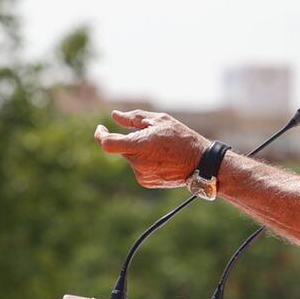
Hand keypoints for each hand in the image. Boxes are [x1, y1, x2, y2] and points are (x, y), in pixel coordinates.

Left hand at [93, 110, 208, 189]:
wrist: (199, 163)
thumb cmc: (181, 138)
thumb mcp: (160, 120)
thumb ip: (134, 118)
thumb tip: (115, 116)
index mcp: (139, 145)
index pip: (107, 144)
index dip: (100, 135)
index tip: (101, 128)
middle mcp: (137, 162)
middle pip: (121, 148)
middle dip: (130, 140)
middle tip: (150, 135)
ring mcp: (140, 174)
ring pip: (130, 157)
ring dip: (139, 150)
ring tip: (161, 149)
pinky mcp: (145, 182)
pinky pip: (138, 167)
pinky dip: (145, 161)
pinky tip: (162, 159)